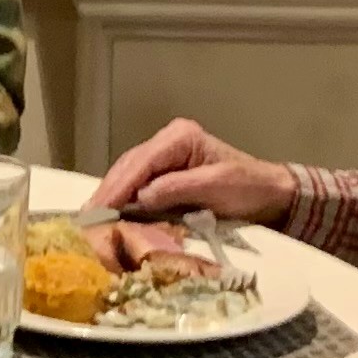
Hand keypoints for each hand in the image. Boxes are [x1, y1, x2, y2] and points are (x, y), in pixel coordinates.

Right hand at [89, 118, 294, 225]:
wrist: (271, 194)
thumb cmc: (249, 189)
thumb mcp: (217, 186)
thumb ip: (178, 188)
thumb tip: (141, 196)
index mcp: (181, 137)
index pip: (141, 162)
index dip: (118, 186)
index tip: (100, 209)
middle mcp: (168, 141)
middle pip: (128, 166)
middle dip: (108, 192)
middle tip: (86, 218)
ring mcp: (166, 155)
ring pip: (128, 174)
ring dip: (111, 196)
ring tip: (92, 219)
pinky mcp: (166, 173)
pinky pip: (137, 183)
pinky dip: (123, 199)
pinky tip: (111, 214)